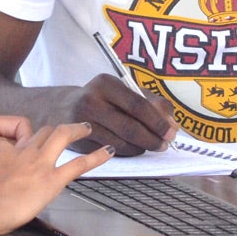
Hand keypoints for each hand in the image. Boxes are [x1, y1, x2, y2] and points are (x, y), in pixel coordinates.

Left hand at [0, 115, 29, 190]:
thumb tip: (19, 149)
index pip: (20, 125)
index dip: (26, 137)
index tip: (24, 151)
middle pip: (19, 142)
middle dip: (24, 153)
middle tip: (26, 167)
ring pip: (15, 158)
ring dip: (18, 166)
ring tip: (20, 178)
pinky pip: (6, 172)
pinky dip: (10, 177)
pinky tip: (10, 185)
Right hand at [0, 122, 112, 234]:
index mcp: (4, 151)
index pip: (21, 140)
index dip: (29, 142)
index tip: (33, 146)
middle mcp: (24, 152)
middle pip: (42, 132)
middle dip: (54, 130)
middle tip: (65, 129)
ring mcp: (40, 163)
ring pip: (61, 136)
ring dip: (75, 130)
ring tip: (87, 129)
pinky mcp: (52, 179)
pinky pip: (79, 164)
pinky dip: (96, 157)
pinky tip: (107, 152)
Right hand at [39, 75, 177, 155]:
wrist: (64, 107)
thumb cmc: (103, 98)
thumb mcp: (124, 91)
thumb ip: (152, 103)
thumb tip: (172, 124)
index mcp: (105, 83)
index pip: (137, 105)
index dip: (157, 121)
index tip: (171, 132)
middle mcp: (91, 101)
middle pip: (129, 127)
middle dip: (152, 138)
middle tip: (165, 144)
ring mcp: (82, 124)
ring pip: (121, 144)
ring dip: (141, 148)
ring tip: (151, 145)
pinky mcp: (80, 142)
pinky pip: (110, 152)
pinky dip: (127, 152)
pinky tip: (134, 147)